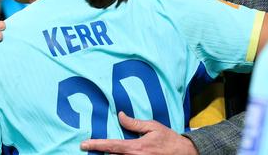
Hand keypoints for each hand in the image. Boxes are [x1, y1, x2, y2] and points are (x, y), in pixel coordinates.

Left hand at [80, 112, 197, 154]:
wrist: (184, 154)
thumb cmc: (168, 140)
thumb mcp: (153, 127)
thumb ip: (134, 123)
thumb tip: (120, 115)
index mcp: (135, 147)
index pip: (111, 145)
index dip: (95, 145)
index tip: (83, 144)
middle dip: (100, 153)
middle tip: (88, 148)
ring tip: (102, 151)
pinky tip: (114, 154)